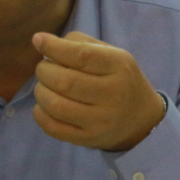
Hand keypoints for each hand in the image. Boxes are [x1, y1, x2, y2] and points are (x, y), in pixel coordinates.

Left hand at [31, 31, 166, 152]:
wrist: (141, 119)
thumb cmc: (118, 78)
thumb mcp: (111, 53)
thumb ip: (79, 43)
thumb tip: (42, 42)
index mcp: (119, 66)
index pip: (81, 56)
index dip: (54, 47)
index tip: (38, 40)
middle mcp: (113, 94)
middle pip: (64, 81)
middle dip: (44, 71)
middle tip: (44, 68)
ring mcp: (100, 120)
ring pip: (56, 105)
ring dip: (40, 91)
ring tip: (44, 86)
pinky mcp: (88, 139)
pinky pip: (53, 128)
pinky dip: (40, 113)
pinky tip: (44, 105)